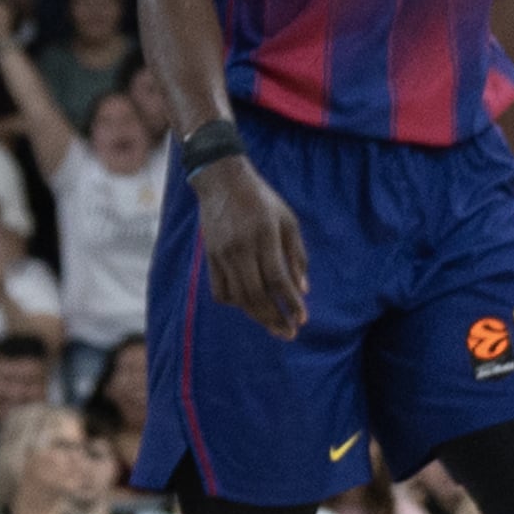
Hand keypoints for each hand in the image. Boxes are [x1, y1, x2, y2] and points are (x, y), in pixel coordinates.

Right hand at [193, 153, 310, 337]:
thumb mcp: (288, 220)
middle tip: (289, 333)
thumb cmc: (262, 200)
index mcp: (264, 235)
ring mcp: (222, 253)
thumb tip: (303, 290)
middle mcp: (241, 246)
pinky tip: (249, 305)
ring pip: (238, 297)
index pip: (278, 278)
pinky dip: (235, 303)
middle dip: (274, 318)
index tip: (302, 319)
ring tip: (273, 326)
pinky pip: (220, 291)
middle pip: (256, 294)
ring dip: (257, 316)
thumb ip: (297, 255)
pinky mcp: (210, 257)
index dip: (291, 302)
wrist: (222, 181)